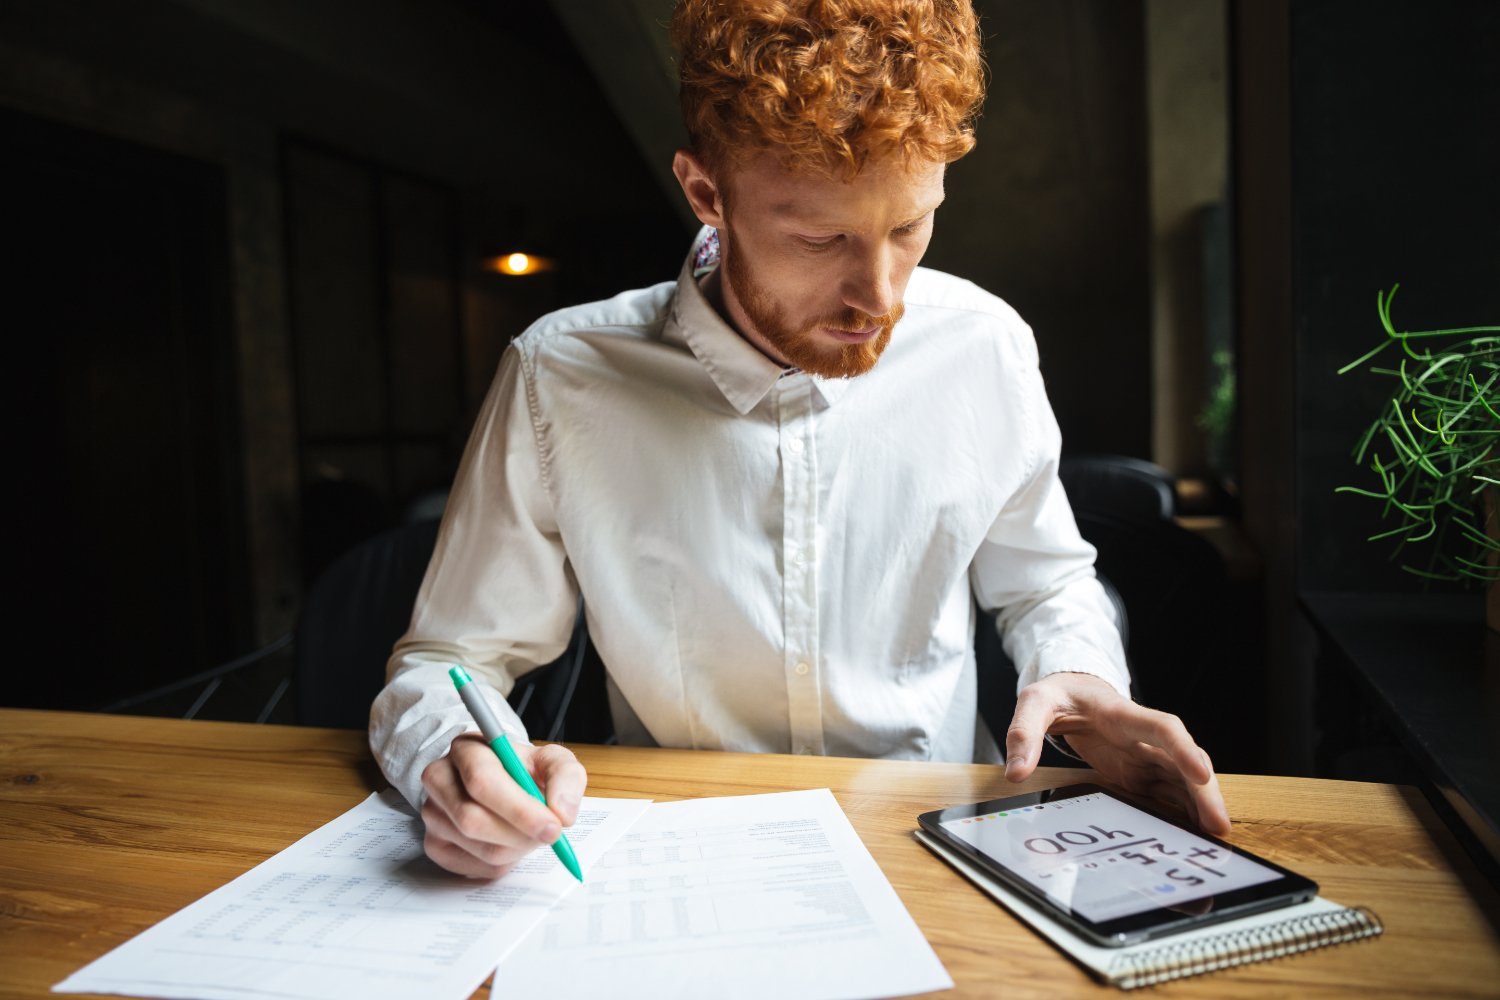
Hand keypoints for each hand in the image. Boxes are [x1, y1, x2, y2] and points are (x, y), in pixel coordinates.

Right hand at [419, 734, 587, 877]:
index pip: (482, 781)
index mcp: (467, 749)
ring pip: (478, 847)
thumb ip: (565, 778)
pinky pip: (474, 867)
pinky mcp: (434, 844)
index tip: (553, 826)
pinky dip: (503, 863)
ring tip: (529, 831)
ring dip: (516, 848)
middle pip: (472, 819)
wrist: (504, 783)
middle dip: (520, 833)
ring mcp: (433, 813)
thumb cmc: (524, 770)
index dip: (519, 809)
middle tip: (550, 834)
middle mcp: (440, 778)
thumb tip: (562, 813)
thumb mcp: (552, 760)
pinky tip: (510, 842)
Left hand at [1004, 672, 1230, 835]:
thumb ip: (1023, 734)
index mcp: (1122, 714)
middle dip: (1205, 791)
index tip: (1201, 773)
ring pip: (1183, 778)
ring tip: (1216, 836)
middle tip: (1219, 826)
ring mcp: (1145, 755)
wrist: (1071, 690)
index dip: (1183, 750)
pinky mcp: (1141, 772)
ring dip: (1201, 804)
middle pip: (1184, 760)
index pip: (1162, 728)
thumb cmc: (1057, 693)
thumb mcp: (1033, 703)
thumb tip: (1016, 772)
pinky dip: (1184, 810)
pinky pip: (1169, 791)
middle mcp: (1142, 736)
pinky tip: (1195, 832)